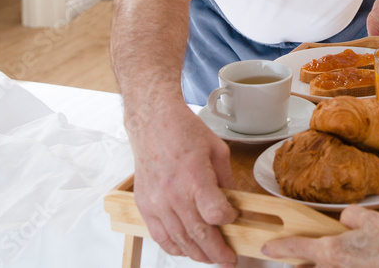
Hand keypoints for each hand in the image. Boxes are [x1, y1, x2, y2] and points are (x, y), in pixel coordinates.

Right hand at [127, 102, 238, 266]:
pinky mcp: (145, 206)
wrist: (152, 124)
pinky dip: (175, 248)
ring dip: (198, 254)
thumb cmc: (185, 132)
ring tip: (212, 258)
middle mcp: (173, 194)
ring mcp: (157, 202)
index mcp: (195, 177)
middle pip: (199, 235)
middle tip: (229, 260)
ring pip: (179, 241)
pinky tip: (187, 250)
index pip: (215, 213)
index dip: (229, 220)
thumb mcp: (217, 150)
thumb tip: (233, 203)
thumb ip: (226, 180)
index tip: (234, 217)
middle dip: (218, 252)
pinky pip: (160, 236)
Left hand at [262, 205, 378, 266]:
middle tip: (305, 257)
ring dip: (321, 267)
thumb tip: (344, 218)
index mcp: (332, 251)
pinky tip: (359, 262)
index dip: (278, 247)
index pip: (296, 246)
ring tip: (339, 258)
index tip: (266, 248)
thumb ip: (352, 216)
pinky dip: (343, 267)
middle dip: (302, 264)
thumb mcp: (375, 221)